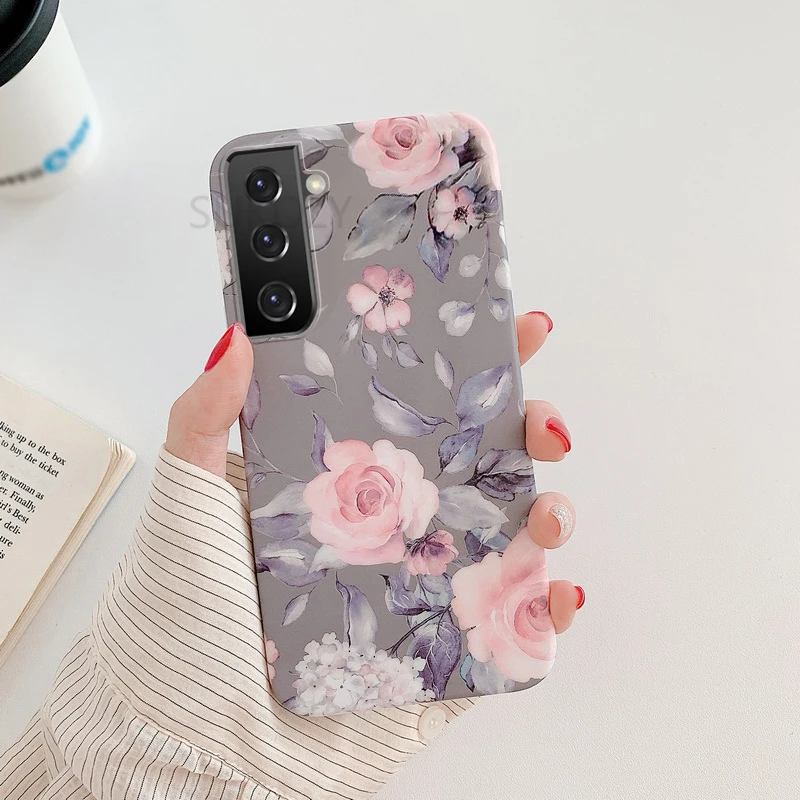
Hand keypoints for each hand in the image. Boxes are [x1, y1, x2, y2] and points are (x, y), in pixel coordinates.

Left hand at [166, 314, 583, 633]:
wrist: (192, 740)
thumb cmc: (182, 618)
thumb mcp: (188, 500)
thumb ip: (205, 415)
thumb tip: (236, 332)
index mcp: (347, 481)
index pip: (419, 407)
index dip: (470, 367)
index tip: (510, 330)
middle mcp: (394, 527)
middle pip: (482, 463)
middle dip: (529, 430)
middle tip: (540, 422)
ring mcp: (424, 588)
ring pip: (510, 537)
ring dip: (551, 512)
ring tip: (546, 512)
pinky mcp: (442, 655)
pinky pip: (513, 629)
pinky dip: (548, 609)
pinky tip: (556, 591)